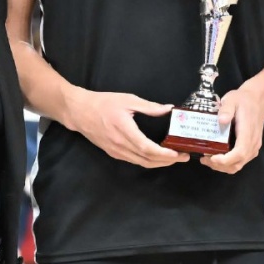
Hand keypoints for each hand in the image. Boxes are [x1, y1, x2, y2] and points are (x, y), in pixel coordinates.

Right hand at [68, 89, 188, 168]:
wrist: (79, 112)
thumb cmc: (103, 103)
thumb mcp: (127, 100)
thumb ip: (149, 106)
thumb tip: (168, 109)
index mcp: (124, 130)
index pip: (147, 148)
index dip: (164, 154)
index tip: (178, 153)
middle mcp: (120, 145)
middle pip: (147, 160)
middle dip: (168, 161)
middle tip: (183, 157)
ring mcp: (116, 151)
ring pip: (141, 163)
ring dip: (159, 163)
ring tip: (174, 158)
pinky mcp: (113, 153)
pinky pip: (134, 161)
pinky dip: (148, 161)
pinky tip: (157, 156)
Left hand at [201, 85, 263, 173]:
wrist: (258, 102)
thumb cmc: (243, 100)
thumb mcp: (232, 99)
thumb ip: (226, 109)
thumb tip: (221, 120)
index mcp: (248, 132)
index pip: (240, 152)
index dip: (226, 160)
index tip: (212, 158)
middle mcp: (252, 143)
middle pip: (238, 163)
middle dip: (220, 165)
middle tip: (204, 159)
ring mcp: (253, 147)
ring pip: (239, 165)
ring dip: (223, 167)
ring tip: (207, 160)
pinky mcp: (251, 149)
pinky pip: (240, 162)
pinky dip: (228, 164)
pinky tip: (216, 158)